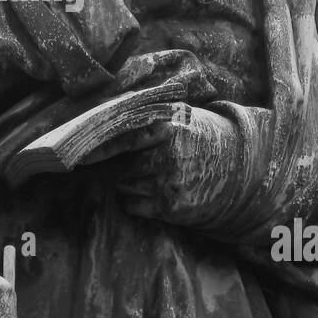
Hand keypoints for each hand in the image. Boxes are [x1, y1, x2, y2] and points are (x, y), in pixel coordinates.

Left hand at [81, 103, 245, 230]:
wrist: (240, 169)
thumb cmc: (202, 137)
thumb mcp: (181, 115)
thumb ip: (148, 115)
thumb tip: (103, 110)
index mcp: (168, 129)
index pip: (123, 138)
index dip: (98, 148)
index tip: (77, 155)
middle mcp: (168, 156)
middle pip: (120, 166)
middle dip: (118, 166)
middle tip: (131, 164)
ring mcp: (170, 183)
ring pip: (124, 186)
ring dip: (128, 183)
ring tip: (151, 175)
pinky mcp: (173, 207)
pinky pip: (133, 206)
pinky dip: (135, 202)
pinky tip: (153, 192)